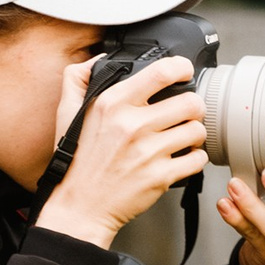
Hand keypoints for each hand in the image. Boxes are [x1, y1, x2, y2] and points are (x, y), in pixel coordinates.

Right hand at [32, 57, 208, 248]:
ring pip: (197, 130)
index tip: (184, 73)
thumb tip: (101, 58)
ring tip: (182, 138)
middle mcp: (132, 125)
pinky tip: (182, 158)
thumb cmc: (78, 161)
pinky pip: (197, 160)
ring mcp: (148, 152)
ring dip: (194, 134)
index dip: (182, 68)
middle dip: (193, 107)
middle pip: (191, 102)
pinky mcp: (160, 177)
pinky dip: (195, 159)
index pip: (162, 72)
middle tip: (185, 114)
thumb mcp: (66, 112)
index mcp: (113, 103)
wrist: (81, 206)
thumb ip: (78, 78)